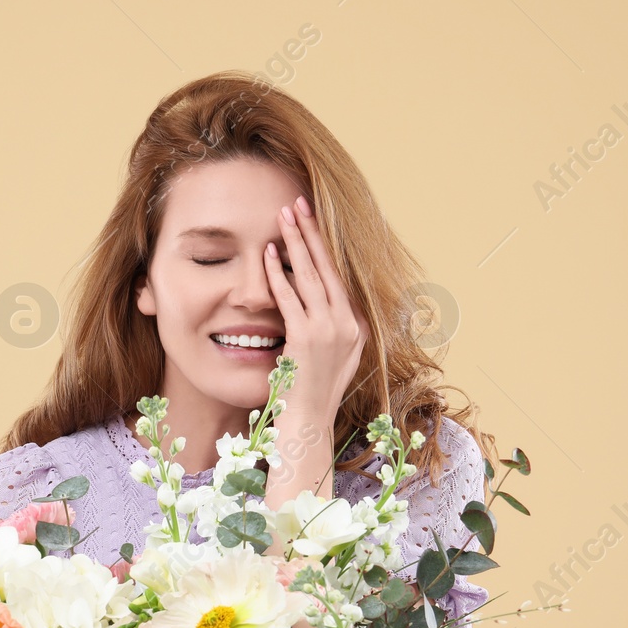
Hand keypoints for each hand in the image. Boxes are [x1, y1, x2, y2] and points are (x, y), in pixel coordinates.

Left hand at [264, 194, 367, 422]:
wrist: (308, 424)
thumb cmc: (312, 394)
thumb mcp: (333, 358)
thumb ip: (331, 329)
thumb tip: (319, 301)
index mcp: (358, 327)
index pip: (340, 276)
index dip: (326, 246)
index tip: (314, 220)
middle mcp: (349, 325)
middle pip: (329, 268)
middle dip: (313, 232)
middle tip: (299, 202)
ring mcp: (330, 332)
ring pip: (311, 276)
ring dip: (296, 242)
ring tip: (284, 216)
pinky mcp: (307, 339)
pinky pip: (290, 298)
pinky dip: (278, 274)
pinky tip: (269, 255)